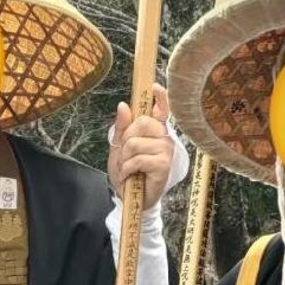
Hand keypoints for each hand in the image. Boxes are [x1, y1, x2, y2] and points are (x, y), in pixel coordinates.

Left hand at [107, 84, 177, 211]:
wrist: (129, 197)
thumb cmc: (127, 171)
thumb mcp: (118, 148)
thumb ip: (122, 127)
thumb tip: (123, 106)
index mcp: (154, 130)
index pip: (162, 108)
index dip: (160, 97)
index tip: (155, 87)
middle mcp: (163, 137)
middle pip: (141, 123)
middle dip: (126, 140)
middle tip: (126, 155)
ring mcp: (165, 150)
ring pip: (136, 143)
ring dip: (125, 159)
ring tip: (128, 168)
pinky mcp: (163, 164)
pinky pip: (138, 159)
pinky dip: (127, 169)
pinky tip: (130, 176)